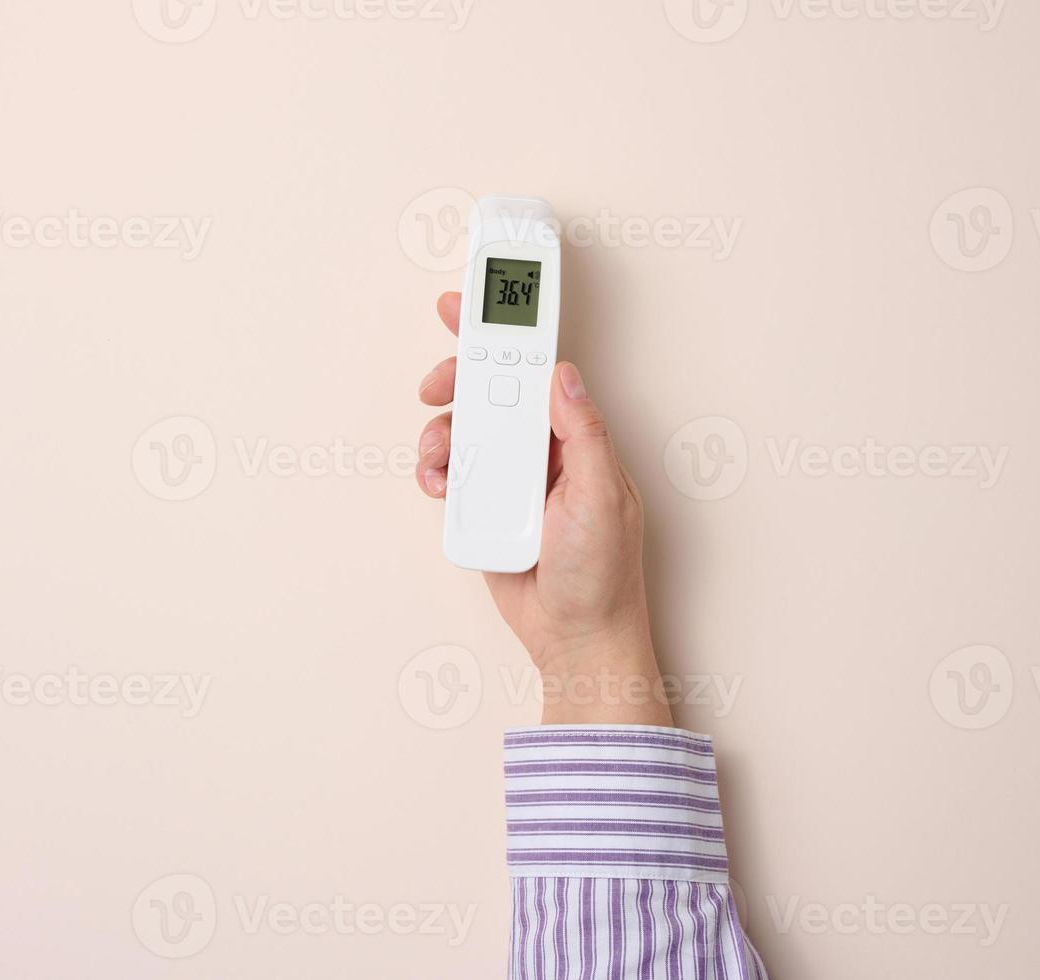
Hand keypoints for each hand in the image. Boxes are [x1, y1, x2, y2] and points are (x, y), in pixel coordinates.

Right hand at [416, 292, 672, 725]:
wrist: (573, 640)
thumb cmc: (602, 575)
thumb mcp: (603, 497)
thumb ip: (584, 433)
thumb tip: (563, 374)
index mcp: (576, 437)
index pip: (537, 370)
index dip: (507, 333)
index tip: (473, 302)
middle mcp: (541, 450)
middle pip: (489, 392)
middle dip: (457, 379)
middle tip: (436, 385)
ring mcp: (510, 478)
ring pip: (462, 431)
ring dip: (441, 434)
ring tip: (440, 458)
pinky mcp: (484, 507)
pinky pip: (451, 474)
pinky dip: (436, 473)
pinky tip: (441, 485)